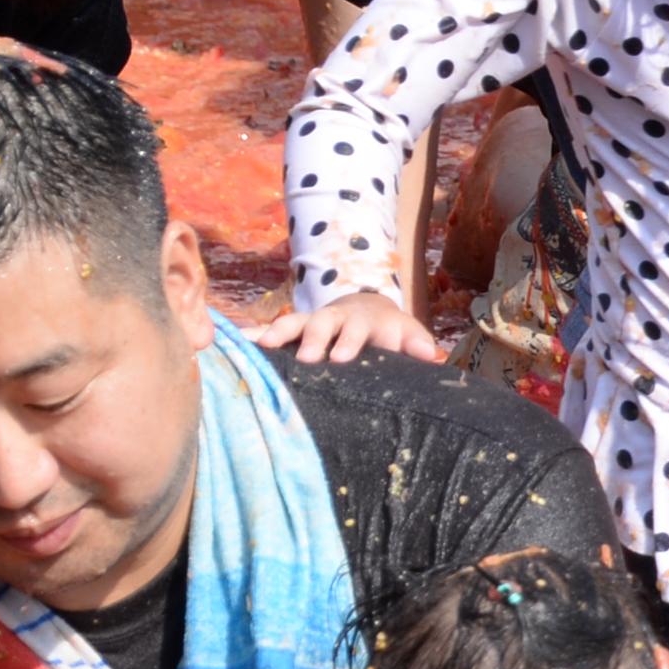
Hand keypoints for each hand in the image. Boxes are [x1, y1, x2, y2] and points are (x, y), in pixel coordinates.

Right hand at [248, 290, 438, 364]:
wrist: (368, 309)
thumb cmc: (391, 334)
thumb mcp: (407, 335)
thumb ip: (417, 344)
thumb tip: (431, 356)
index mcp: (370, 323)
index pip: (363, 330)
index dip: (352, 341)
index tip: (342, 358)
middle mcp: (339, 319)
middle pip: (325, 325)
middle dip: (316, 340)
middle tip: (307, 358)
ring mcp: (314, 322)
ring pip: (296, 324)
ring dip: (280, 333)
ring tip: (263, 345)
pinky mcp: (295, 328)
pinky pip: (272, 330)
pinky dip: (255, 334)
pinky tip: (237, 340)